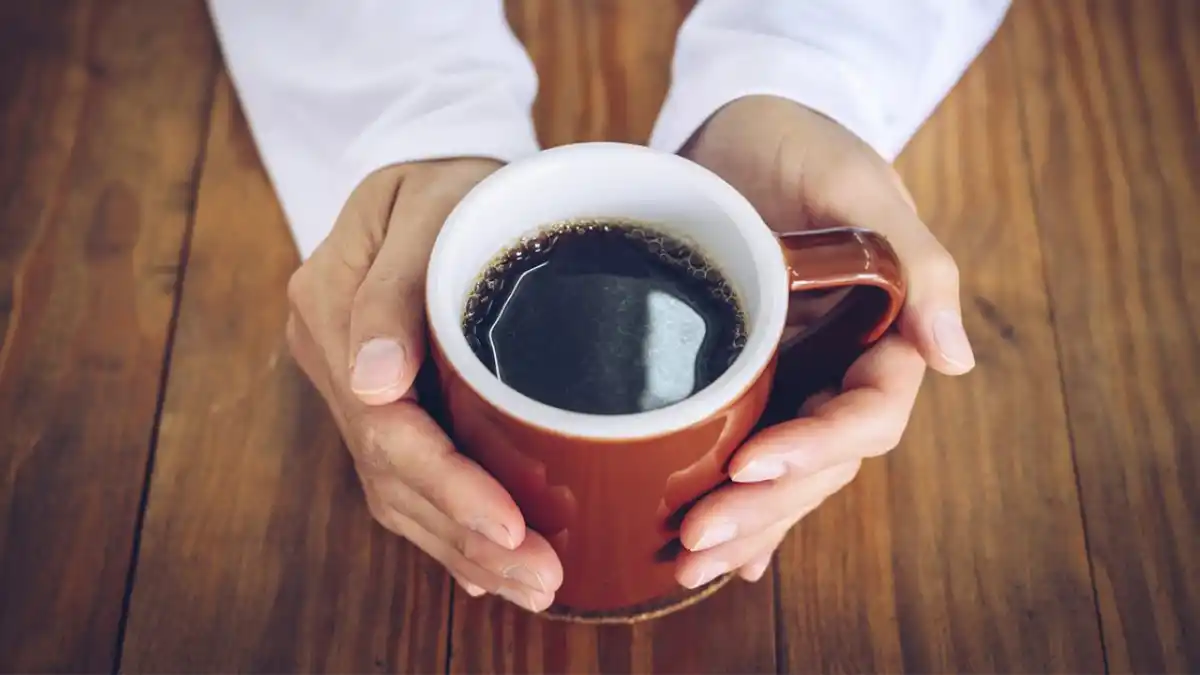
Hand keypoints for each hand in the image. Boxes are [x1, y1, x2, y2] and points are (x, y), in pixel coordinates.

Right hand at [285, 159, 563, 611]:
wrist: (437, 166)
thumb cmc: (449, 177)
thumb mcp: (429, 204)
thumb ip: (392, 291)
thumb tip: (373, 384)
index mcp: (331, 306)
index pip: (385, 423)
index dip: (448, 484)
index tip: (510, 525)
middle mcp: (334, 359)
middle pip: (393, 473)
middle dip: (467, 536)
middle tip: (541, 579)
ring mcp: (355, 384)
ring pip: (399, 489)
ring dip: (463, 546)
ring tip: (531, 584)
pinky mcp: (386, 399)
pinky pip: (408, 475)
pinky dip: (448, 526)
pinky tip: (486, 566)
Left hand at [673, 95, 975, 586]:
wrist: (740, 134)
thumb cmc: (802, 143)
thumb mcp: (854, 183)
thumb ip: (914, 263)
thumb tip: (955, 360)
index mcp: (886, 333)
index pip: (868, 414)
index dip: (815, 446)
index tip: (751, 465)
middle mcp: (844, 369)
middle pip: (821, 461)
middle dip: (767, 507)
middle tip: (698, 537)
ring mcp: (798, 381)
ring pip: (786, 472)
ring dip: (747, 524)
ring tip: (688, 564)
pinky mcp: (750, 382)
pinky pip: (752, 452)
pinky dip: (743, 507)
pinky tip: (720, 557)